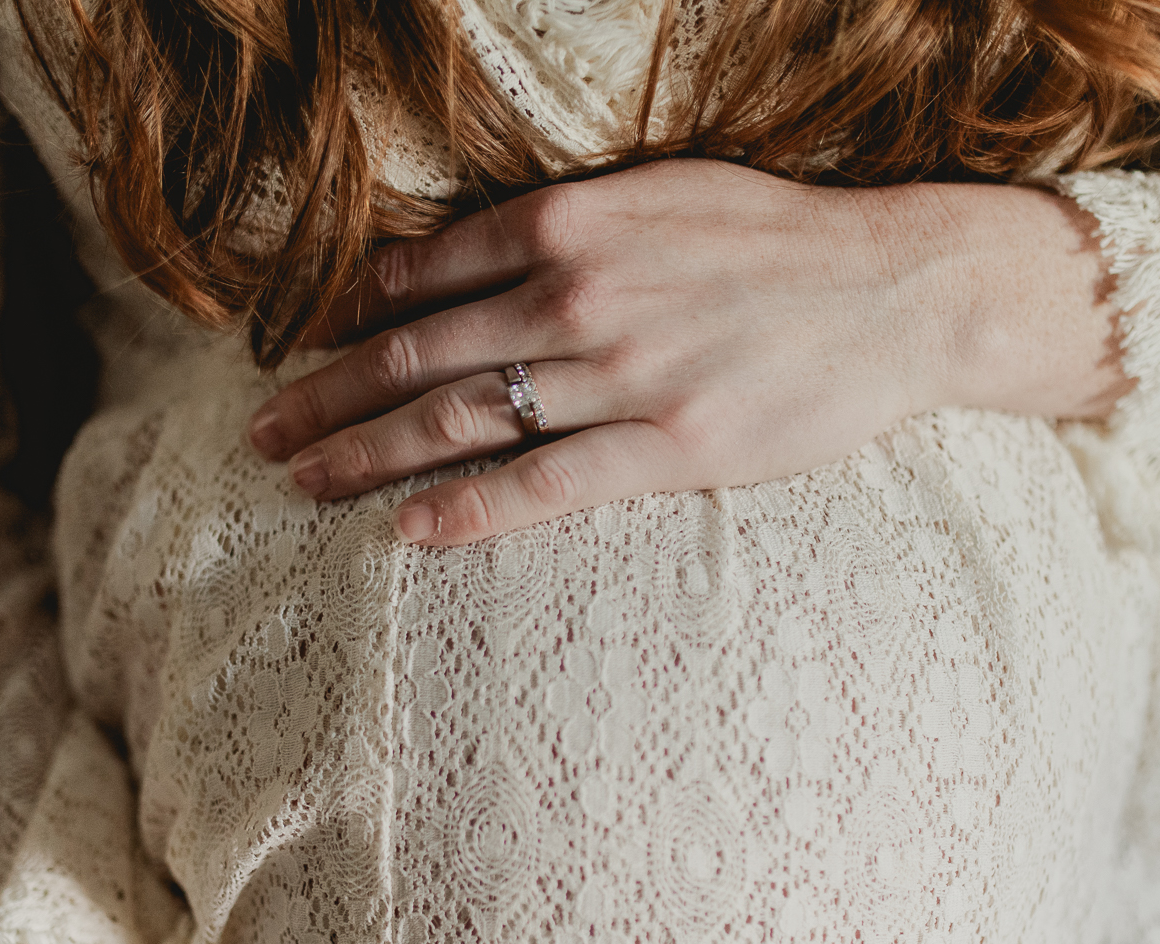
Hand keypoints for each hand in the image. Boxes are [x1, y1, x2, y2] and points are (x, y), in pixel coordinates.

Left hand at [247, 159, 1125, 545]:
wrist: (898, 289)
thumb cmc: (778, 240)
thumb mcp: (658, 194)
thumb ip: (555, 223)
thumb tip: (448, 254)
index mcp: (570, 221)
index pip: (424, 275)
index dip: (349, 321)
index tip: (299, 356)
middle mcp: (577, 292)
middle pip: (418, 354)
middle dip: (325, 395)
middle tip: (262, 434)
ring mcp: (619, 372)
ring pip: (459, 419)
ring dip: (366, 454)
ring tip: (303, 481)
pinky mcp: (667, 444)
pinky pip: (542, 484)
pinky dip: (466, 510)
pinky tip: (406, 532)